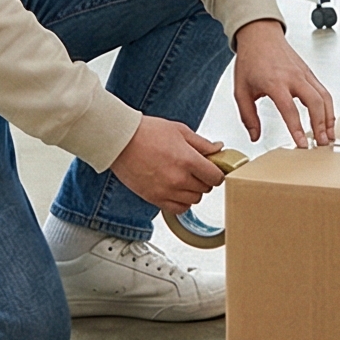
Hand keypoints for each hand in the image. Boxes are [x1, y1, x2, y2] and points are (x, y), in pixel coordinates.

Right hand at [108, 116, 227, 214]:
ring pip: (193, 200)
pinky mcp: (154, 198)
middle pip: (205, 189)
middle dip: (204, 179)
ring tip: (184, 178)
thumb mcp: (179, 130)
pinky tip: (176, 190)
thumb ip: (201, 143)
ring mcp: (166, 191)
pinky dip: (181, 202)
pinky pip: (178, 209)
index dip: (217, 172)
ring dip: (193, 191)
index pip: (215, 177)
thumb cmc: (146, 132)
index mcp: (187, 160)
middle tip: (196, 169)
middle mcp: (178, 179)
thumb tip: (218, 149)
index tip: (213, 169)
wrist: (120, 141)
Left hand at [234, 18, 335, 147]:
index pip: (290, 109)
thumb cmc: (250, 59)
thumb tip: (254, 136)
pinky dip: (328, 107)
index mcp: (274, 82)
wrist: (260, 35)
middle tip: (322, 143)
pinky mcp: (309, 72)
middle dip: (321, 125)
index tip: (302, 144)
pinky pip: (323, 91)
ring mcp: (304, 74)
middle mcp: (293, 77)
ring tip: (329, 135)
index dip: (297, 129)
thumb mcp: (241, 90)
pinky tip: (327, 119)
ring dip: (329, 118)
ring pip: (324, 97)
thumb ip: (248, 116)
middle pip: (315, 103)